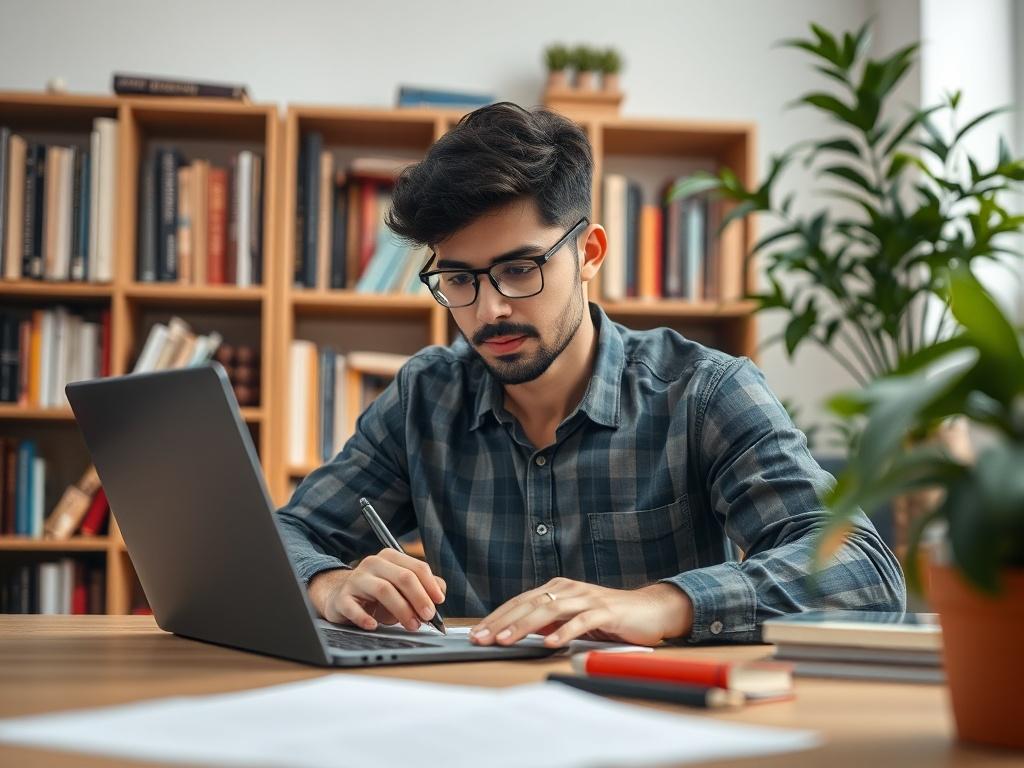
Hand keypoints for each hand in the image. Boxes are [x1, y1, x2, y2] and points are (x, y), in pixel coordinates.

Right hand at [308, 550, 445, 631]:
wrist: (340, 596)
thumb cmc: (376, 594)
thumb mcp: (400, 588)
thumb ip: (422, 588)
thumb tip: (439, 595)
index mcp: (391, 558)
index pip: (417, 567)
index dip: (431, 585)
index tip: (439, 601)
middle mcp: (373, 564)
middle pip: (403, 577)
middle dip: (419, 598)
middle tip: (428, 616)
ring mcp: (356, 579)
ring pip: (383, 590)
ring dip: (402, 610)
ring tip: (411, 625)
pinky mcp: (342, 597)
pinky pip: (353, 607)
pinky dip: (365, 617)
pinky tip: (374, 625)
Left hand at [468, 578, 692, 647]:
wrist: (649, 610)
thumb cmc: (609, 616)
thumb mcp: (571, 618)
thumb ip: (548, 621)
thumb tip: (517, 631)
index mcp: (557, 588)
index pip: (520, 602)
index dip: (497, 617)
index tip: (476, 633)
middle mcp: (569, 588)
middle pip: (529, 604)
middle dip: (501, 622)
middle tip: (481, 638)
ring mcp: (587, 598)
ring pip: (549, 610)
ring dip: (525, 626)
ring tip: (506, 640)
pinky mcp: (605, 610)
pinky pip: (581, 621)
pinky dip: (564, 632)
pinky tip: (550, 643)